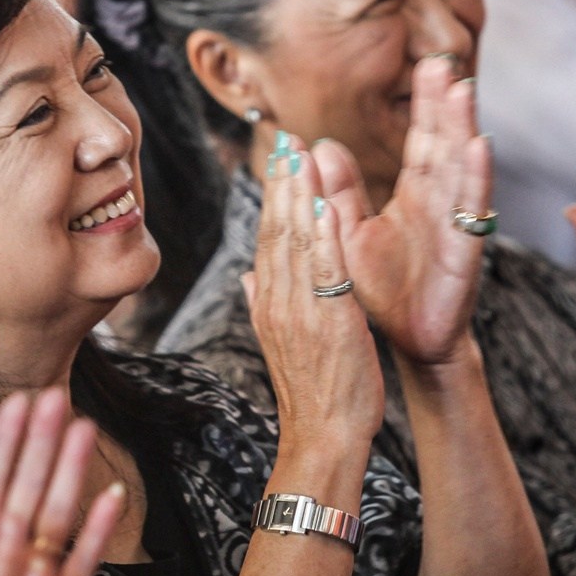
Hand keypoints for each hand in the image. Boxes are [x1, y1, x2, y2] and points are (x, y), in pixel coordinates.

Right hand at [244, 140, 383, 449]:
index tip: (280, 161)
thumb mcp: (279, 341)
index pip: (267, 239)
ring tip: (304, 155)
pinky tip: (327, 205)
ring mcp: (299, 310)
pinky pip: (324, 271)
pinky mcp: (328, 321)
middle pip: (276, 231)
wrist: (321, 435)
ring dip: (299, 196)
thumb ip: (262, 302)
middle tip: (287, 140)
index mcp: (267, 302)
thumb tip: (247, 274)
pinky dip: (324, 236)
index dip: (273, 197)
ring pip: (296, 244)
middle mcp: (276, 301)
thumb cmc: (310, 392)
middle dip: (281, 184)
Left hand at [313, 56, 489, 364]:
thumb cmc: (379, 289)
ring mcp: (454, 224)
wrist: (402, 341)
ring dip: (462, 128)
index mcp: (414, 197)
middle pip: (443, 144)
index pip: (421, 141)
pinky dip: (476, 176)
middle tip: (442, 60)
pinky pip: (473, 209)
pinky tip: (479, 147)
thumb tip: (318, 146)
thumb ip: (337, 192)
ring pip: (460, 167)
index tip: (424, 63)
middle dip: (444, 104)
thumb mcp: (349, 233)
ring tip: (462, 90)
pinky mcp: (464, 250)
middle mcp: (439, 204)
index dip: (424, 105)